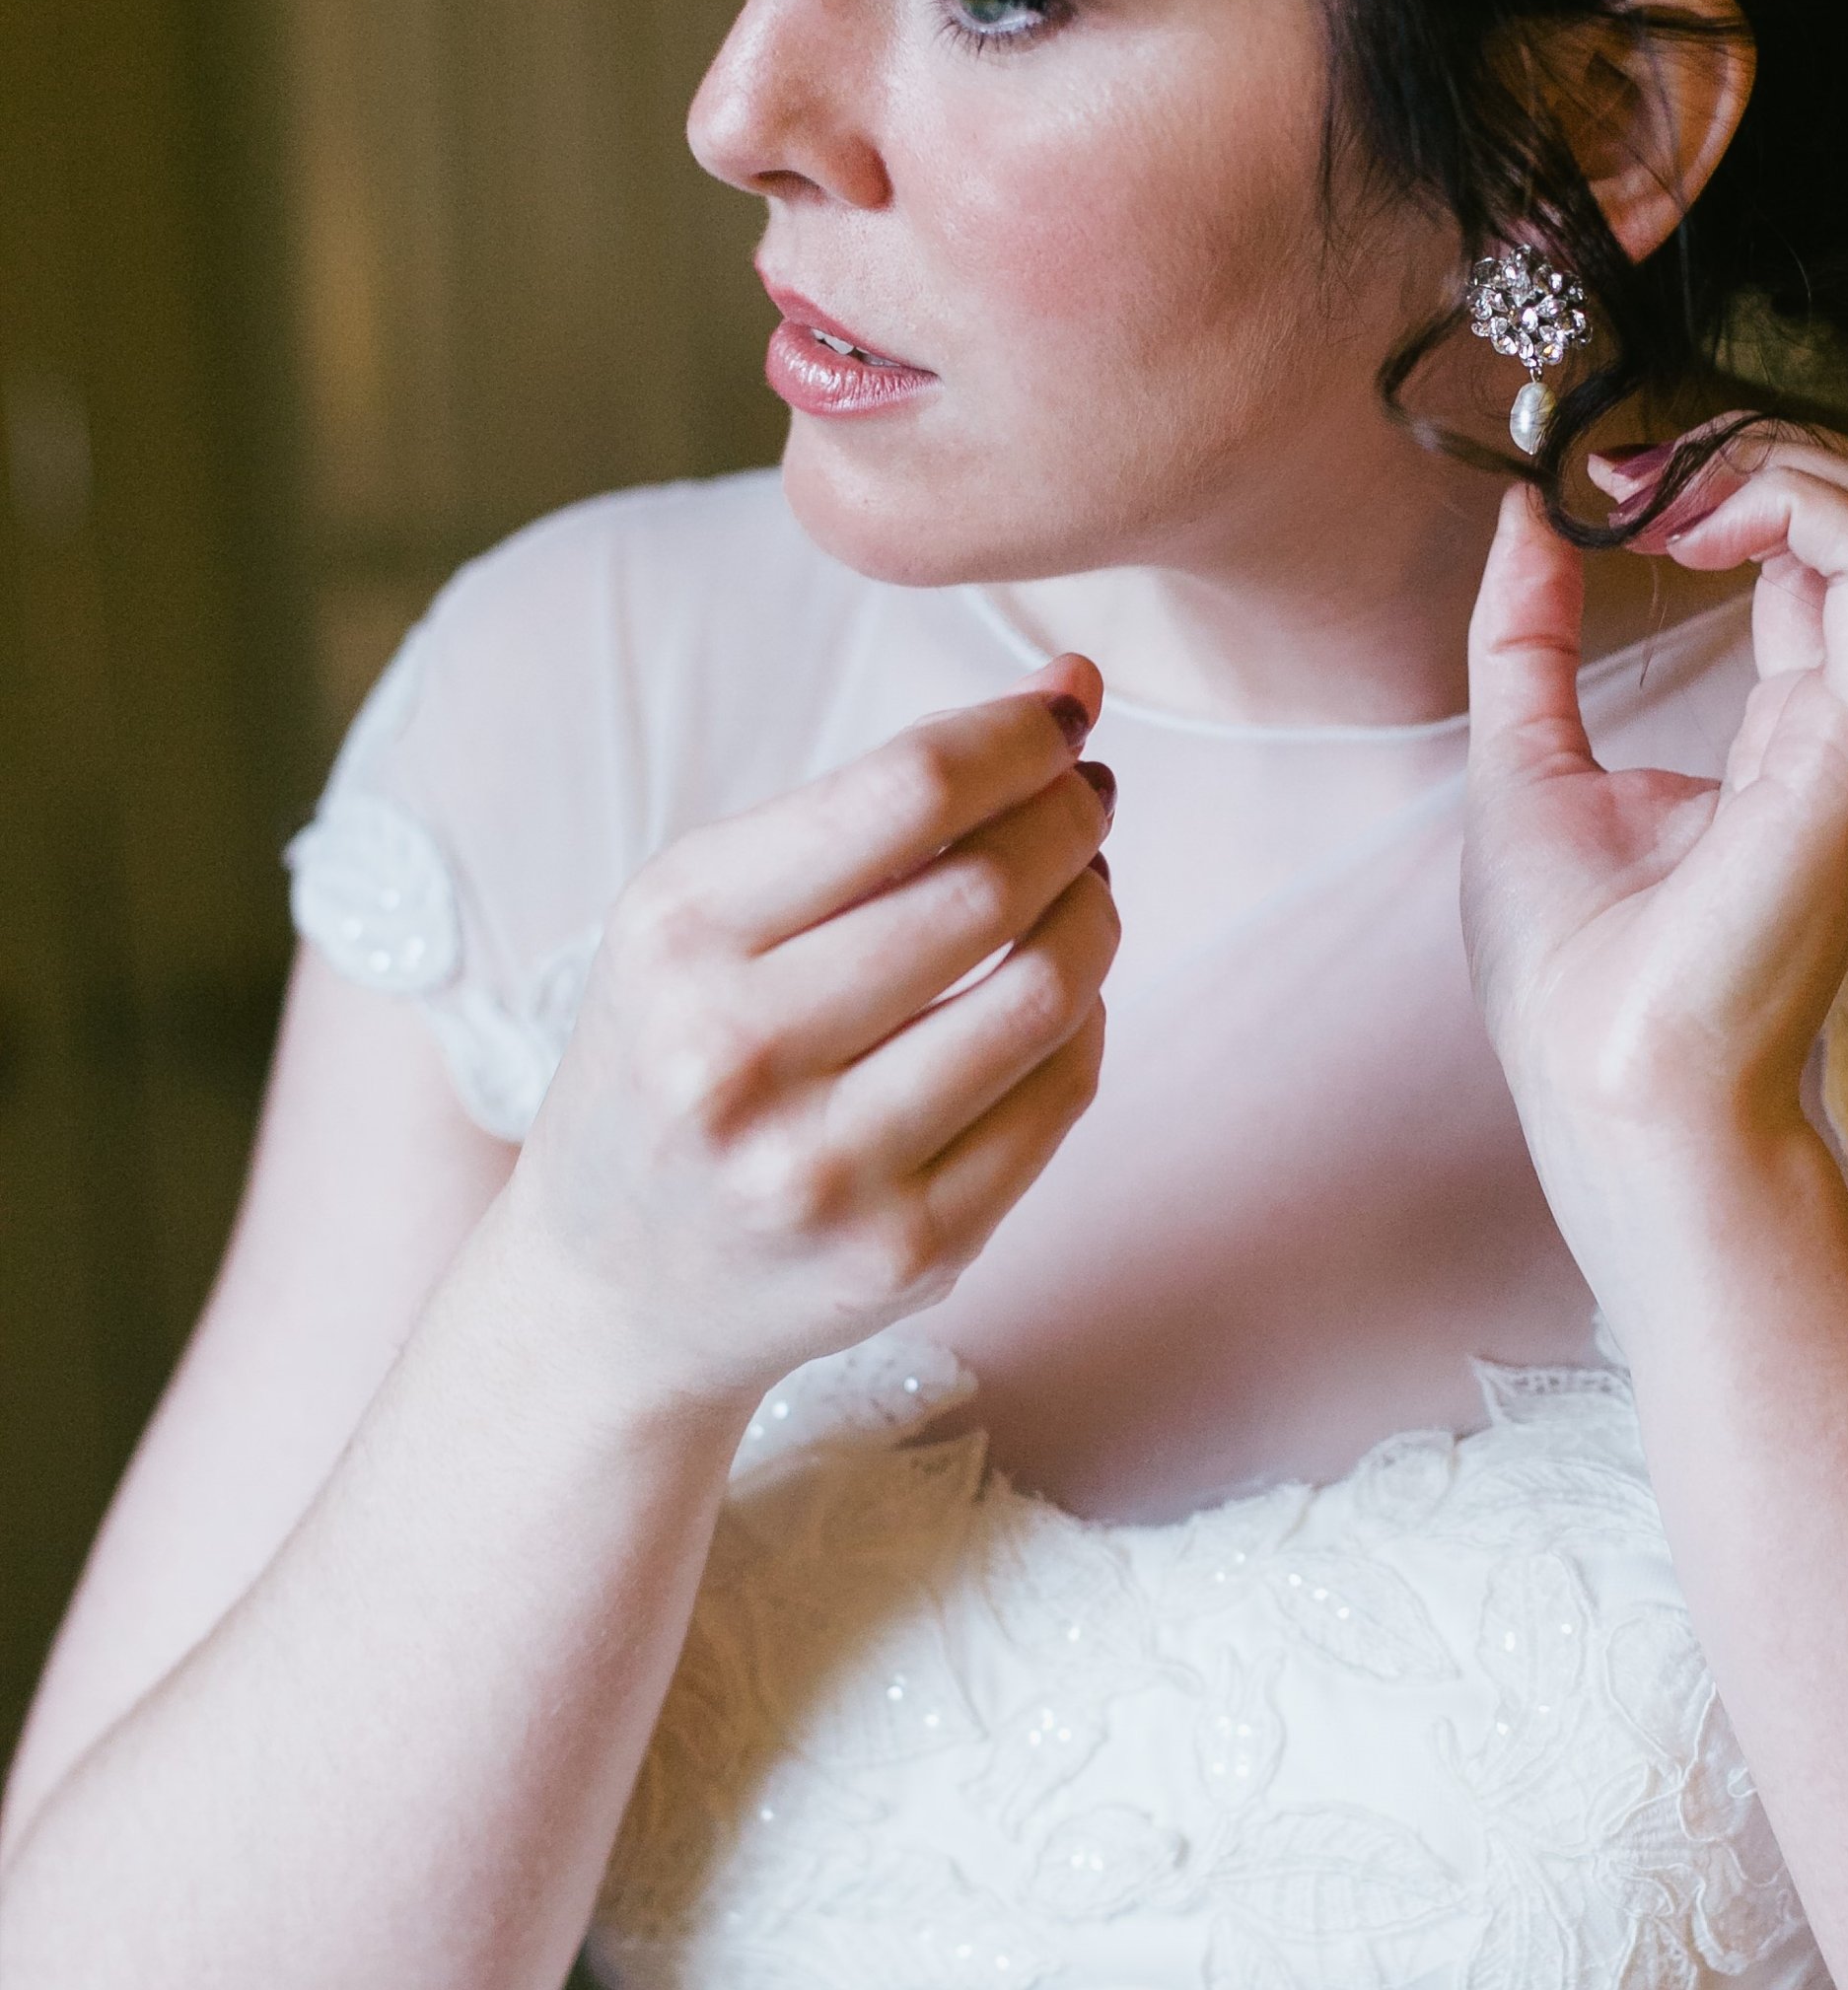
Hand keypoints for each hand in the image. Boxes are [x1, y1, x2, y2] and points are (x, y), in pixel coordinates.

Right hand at [500, 672, 1117, 1416]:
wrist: (611, 1289)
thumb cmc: (675, 1060)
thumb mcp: (698, 921)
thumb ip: (864, 811)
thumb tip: (1067, 699)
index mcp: (679, 935)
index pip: (906, 792)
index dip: (1017, 736)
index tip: (1064, 714)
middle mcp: (738, 1054)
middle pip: (988, 889)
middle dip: (1068, 818)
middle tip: (1085, 797)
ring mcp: (827, 1167)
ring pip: (1045, 994)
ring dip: (1095, 914)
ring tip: (1083, 885)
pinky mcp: (908, 1251)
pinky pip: (1059, 1098)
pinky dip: (1085, 1021)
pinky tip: (1059, 993)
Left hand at [1463, 426, 1847, 1186]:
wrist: (1607, 1082)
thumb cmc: (1572, 965)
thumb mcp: (1526, 753)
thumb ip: (1531, 629)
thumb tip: (1528, 511)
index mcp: (1806, 725)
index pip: (1818, 543)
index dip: (1718, 476)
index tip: (1608, 482)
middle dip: (1747, 447)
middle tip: (1631, 473)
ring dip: (1765, 459)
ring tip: (1658, 497)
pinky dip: (1786, 498)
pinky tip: (1687, 531)